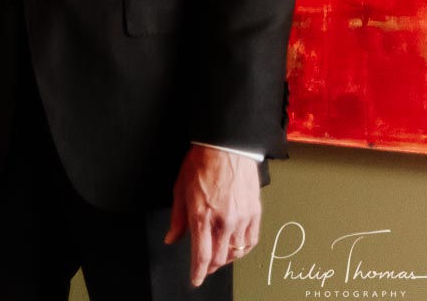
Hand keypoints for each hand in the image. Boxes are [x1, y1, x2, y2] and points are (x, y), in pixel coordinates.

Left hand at [164, 145, 261, 285]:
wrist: (226, 146)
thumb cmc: (200, 163)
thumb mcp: (180, 190)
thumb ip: (177, 219)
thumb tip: (172, 238)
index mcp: (202, 216)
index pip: (202, 255)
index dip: (198, 272)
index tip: (196, 280)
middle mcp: (224, 221)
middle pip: (220, 258)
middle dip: (211, 267)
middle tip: (205, 267)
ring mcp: (242, 218)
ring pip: (236, 252)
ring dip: (226, 258)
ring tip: (219, 256)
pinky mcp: (255, 213)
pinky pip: (251, 241)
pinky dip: (243, 249)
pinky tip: (236, 247)